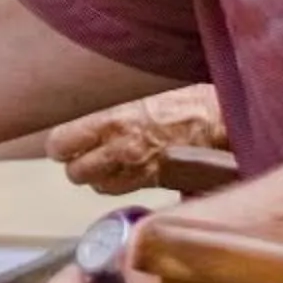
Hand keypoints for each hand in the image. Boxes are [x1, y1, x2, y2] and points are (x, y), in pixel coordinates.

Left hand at [45, 84, 225, 194]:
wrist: (221, 119)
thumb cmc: (183, 98)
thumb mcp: (138, 92)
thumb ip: (109, 107)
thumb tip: (85, 112)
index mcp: (110, 120)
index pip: (62, 143)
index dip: (60, 144)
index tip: (63, 141)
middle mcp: (120, 149)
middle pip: (75, 172)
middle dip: (77, 163)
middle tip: (82, 153)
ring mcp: (137, 169)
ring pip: (98, 185)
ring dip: (98, 176)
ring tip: (106, 161)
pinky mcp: (154, 182)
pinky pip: (122, 190)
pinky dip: (119, 183)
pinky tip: (126, 169)